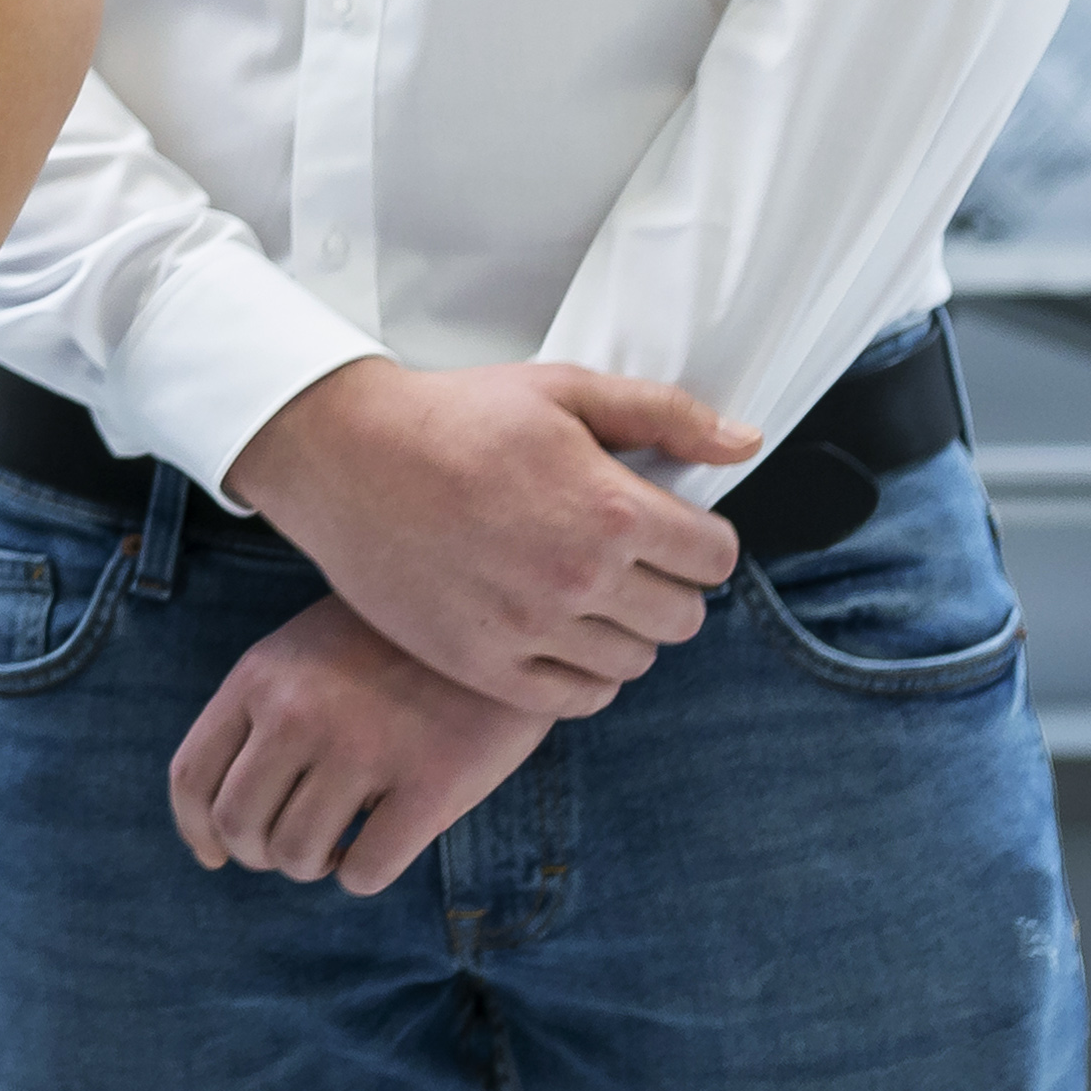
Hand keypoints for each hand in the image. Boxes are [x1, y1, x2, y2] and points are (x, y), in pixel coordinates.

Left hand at [167, 596, 553, 893]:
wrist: (498, 613)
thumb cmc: (394, 644)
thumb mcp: (306, 651)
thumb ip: (263, 712)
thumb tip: (225, 822)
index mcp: (260, 677)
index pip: (191, 776)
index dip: (196, 831)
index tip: (217, 853)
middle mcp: (298, 713)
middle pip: (239, 825)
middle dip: (260, 853)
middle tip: (298, 847)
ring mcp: (363, 748)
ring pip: (298, 855)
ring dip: (313, 865)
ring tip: (339, 845)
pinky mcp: (430, 784)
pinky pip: (365, 872)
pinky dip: (362, 875)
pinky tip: (382, 847)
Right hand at [219, 357, 752, 716]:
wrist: (346, 457)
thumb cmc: (455, 418)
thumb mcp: (565, 391)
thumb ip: (663, 415)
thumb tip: (744, 442)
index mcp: (609, 510)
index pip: (715, 558)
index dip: (699, 540)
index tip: (668, 529)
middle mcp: (578, 579)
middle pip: (684, 618)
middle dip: (668, 586)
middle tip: (624, 559)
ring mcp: (530, 630)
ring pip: (635, 662)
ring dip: (625, 631)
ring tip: (586, 593)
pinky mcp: (485, 665)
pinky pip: (578, 699)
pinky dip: (583, 674)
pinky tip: (561, 634)